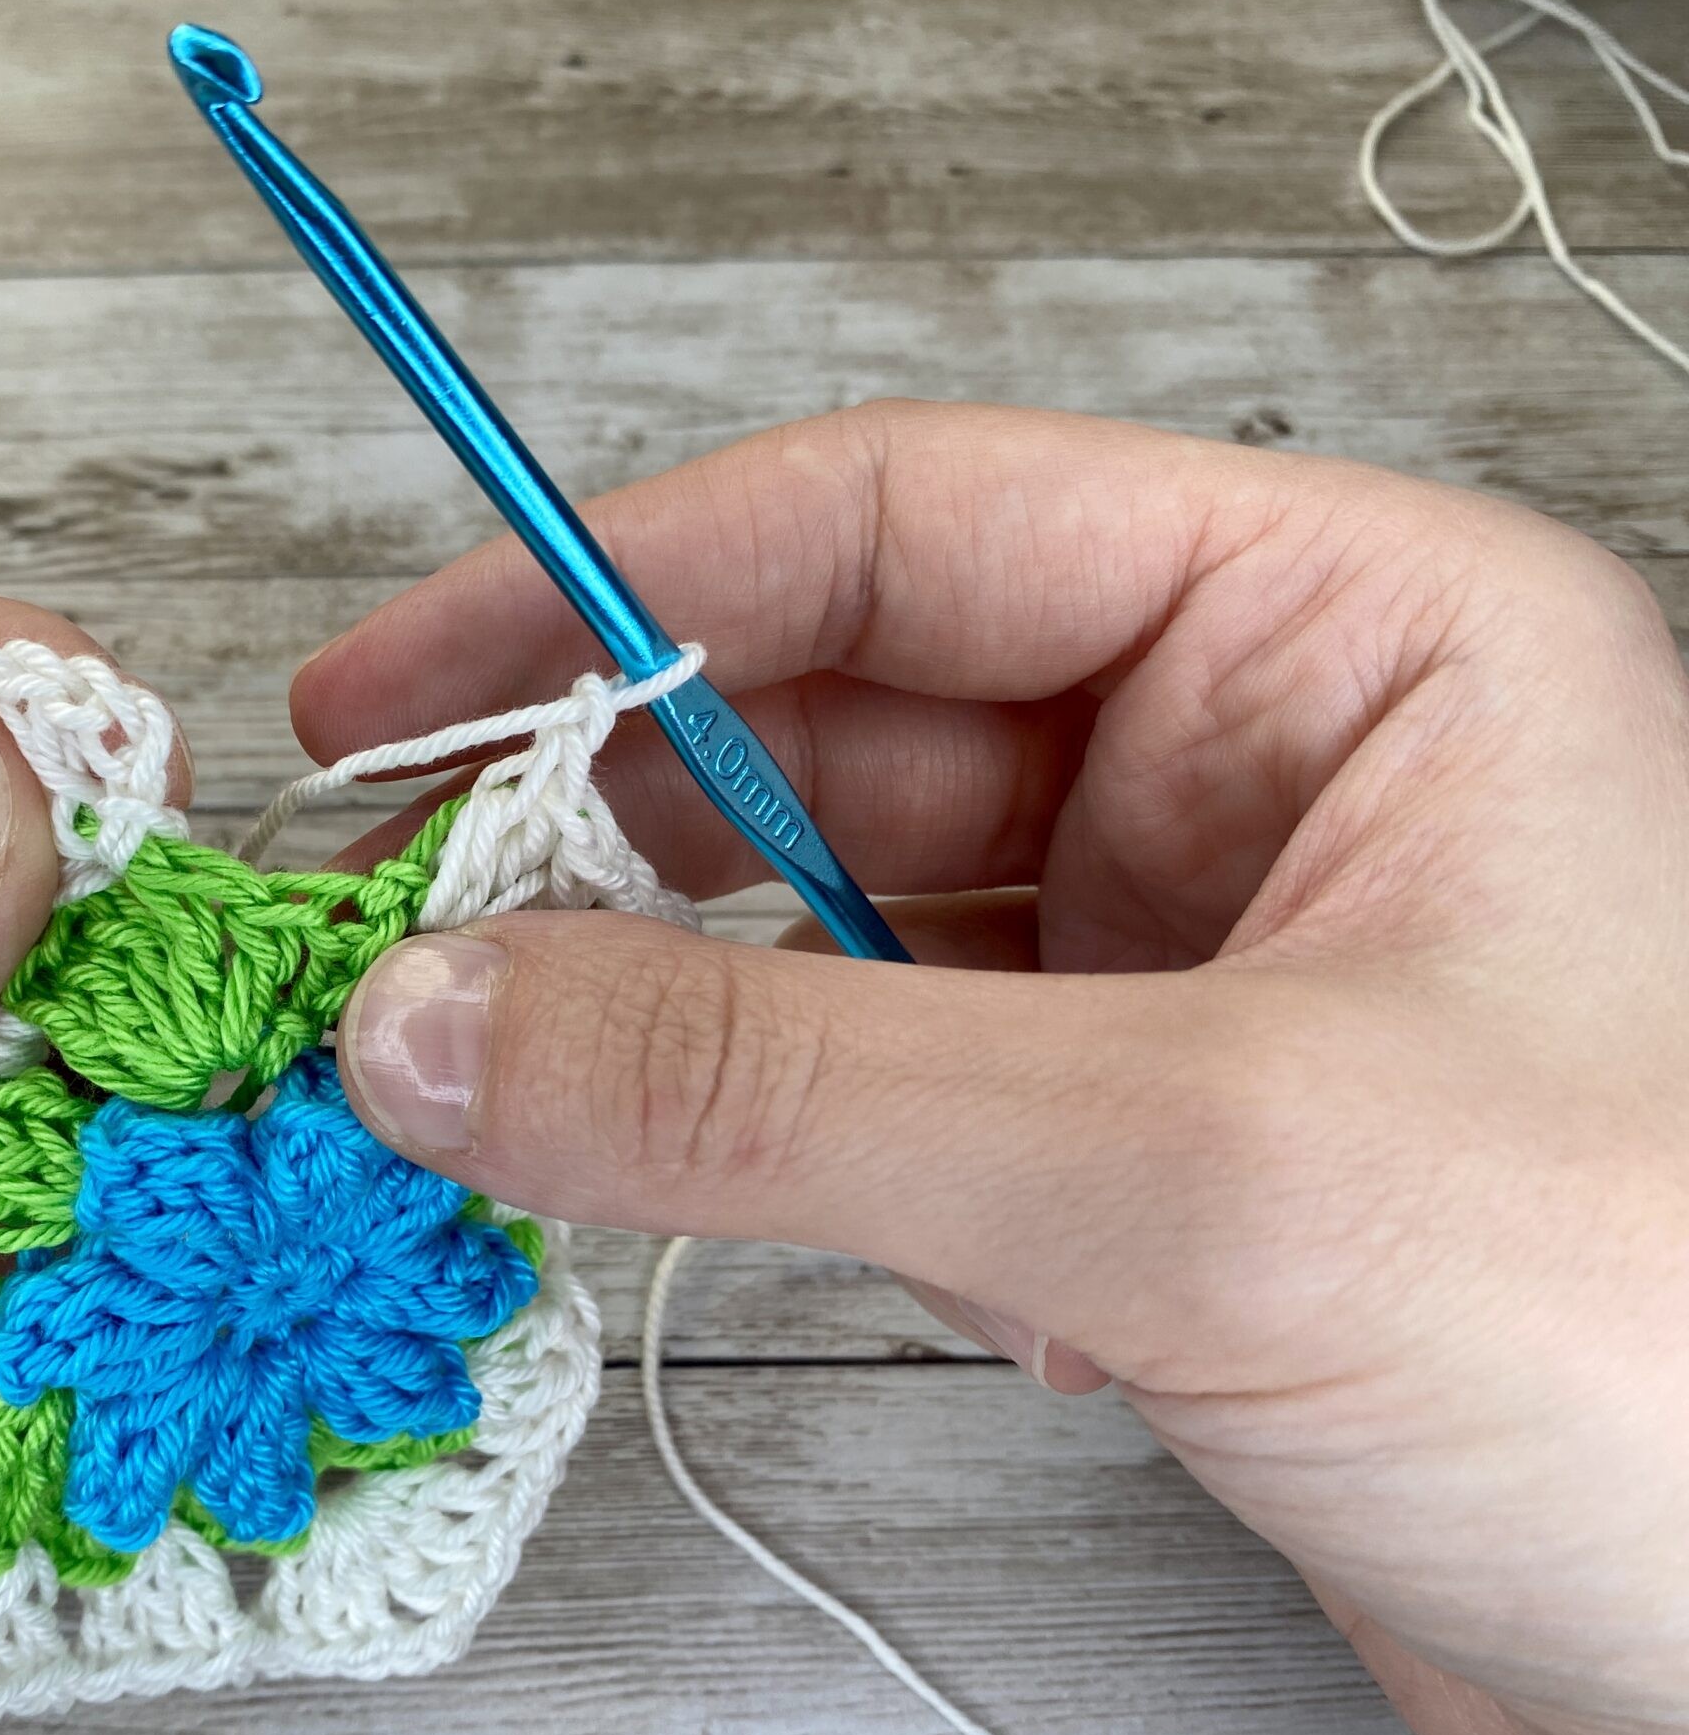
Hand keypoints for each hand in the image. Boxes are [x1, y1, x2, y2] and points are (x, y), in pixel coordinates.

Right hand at [300, 402, 1688, 1734]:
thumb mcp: (1200, 1174)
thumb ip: (784, 1085)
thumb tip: (441, 1017)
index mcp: (1343, 642)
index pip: (905, 526)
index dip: (619, 590)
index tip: (401, 689)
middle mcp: (1262, 777)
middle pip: (838, 725)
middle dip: (606, 823)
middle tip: (391, 924)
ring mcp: (1198, 973)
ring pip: (840, 924)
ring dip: (670, 1004)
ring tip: (497, 1079)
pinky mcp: (1150, 1157)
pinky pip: (882, 1089)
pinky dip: (771, 1145)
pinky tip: (742, 1208)